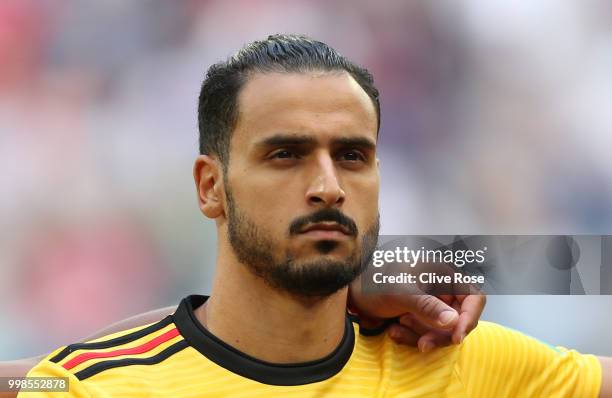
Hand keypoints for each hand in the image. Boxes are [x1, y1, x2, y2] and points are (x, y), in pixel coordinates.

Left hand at [348, 277, 485, 351]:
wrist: (350, 291)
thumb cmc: (372, 282)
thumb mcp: (399, 292)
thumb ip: (426, 306)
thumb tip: (453, 321)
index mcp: (442, 274)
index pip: (473, 296)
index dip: (470, 317)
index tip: (456, 336)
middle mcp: (441, 288)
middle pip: (459, 318)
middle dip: (441, 334)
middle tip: (422, 344)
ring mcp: (431, 303)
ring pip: (442, 330)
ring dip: (422, 336)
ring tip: (397, 330)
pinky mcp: (420, 317)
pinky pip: (427, 333)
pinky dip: (412, 337)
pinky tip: (393, 331)